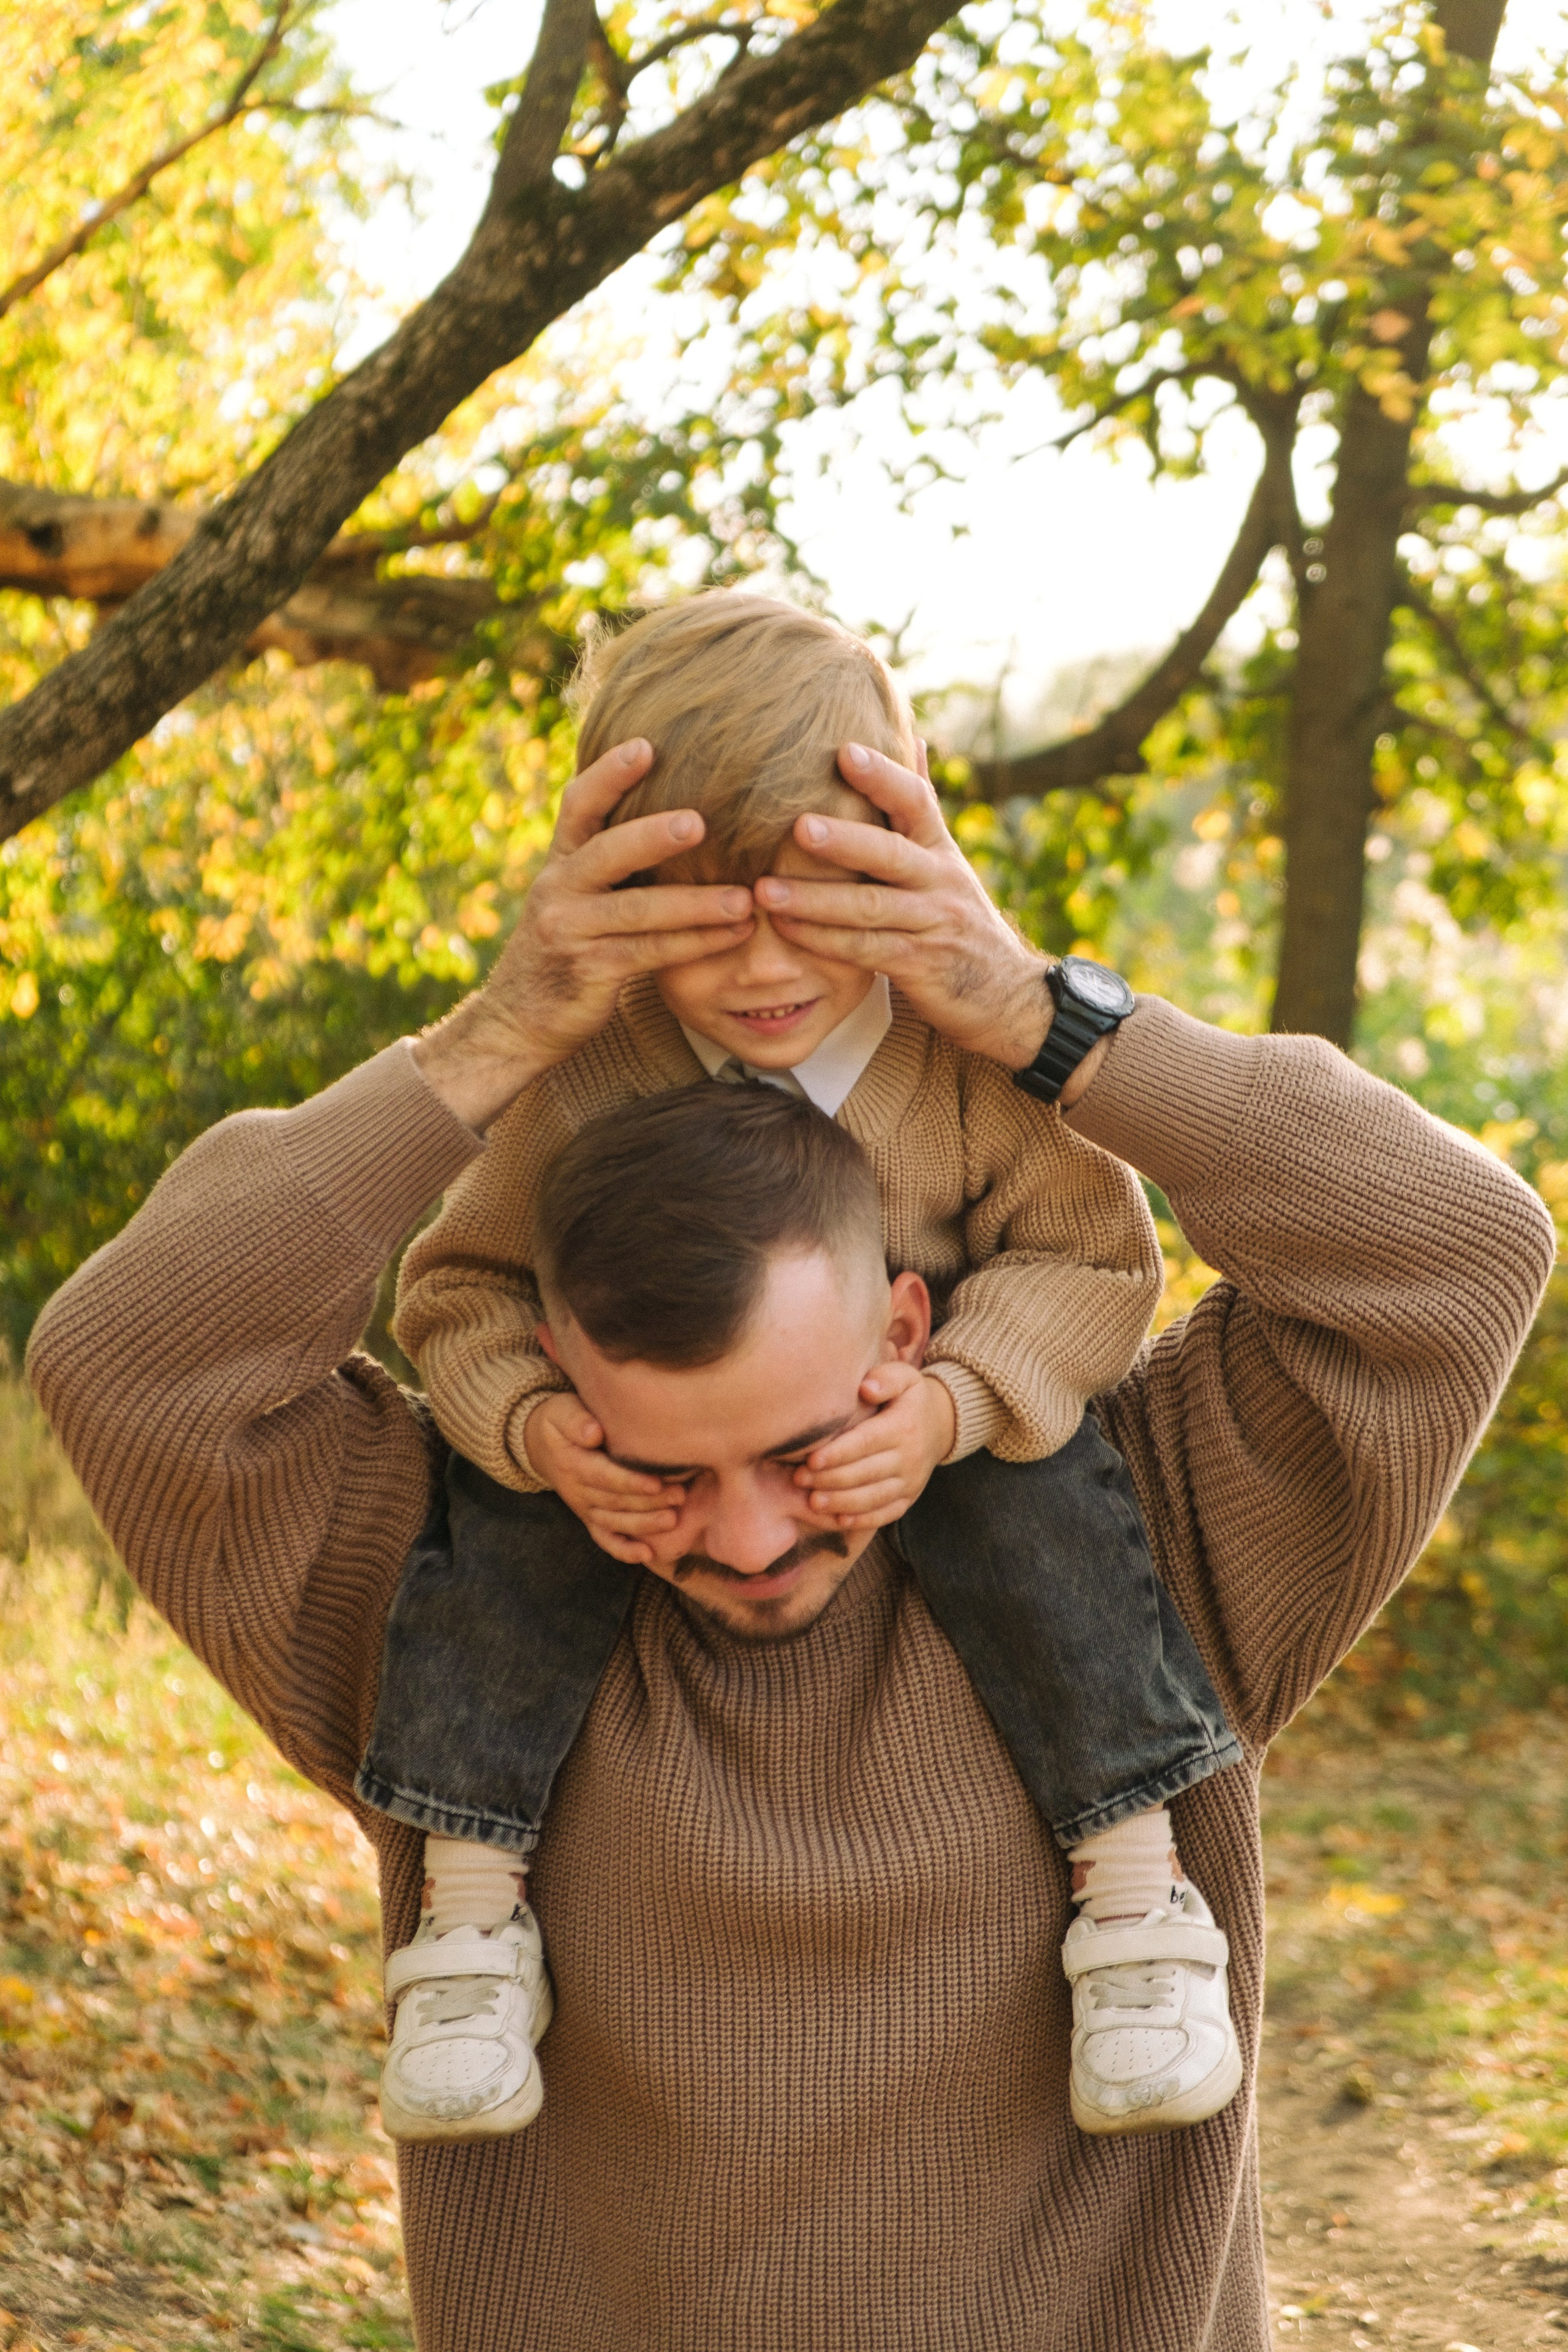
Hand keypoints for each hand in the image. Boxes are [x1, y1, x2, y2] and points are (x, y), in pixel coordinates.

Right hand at [413, 738, 754, 1129]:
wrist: (519, 1021)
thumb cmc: (567, 950)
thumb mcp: (577, 898)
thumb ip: (612, 864)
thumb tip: (682, 819)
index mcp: (560, 862)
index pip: (577, 806)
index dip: (608, 774)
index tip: (645, 745)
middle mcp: (558, 889)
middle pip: (607, 852)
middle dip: (653, 835)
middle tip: (701, 822)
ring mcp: (569, 931)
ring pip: (638, 911)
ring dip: (696, 904)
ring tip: (745, 899)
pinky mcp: (588, 972)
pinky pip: (650, 953)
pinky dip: (696, 943)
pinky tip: (735, 934)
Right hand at [525, 1389, 686, 1565]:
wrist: (540, 1443)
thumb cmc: (560, 1421)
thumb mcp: (562, 1411)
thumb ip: (576, 1420)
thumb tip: (594, 1433)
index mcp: (573, 1463)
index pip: (604, 1476)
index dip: (630, 1482)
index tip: (656, 1483)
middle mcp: (578, 1491)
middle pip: (615, 1501)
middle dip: (648, 1502)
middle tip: (679, 1497)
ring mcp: (584, 1508)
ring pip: (615, 1522)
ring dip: (643, 1525)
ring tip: (672, 1520)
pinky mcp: (590, 1518)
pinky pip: (605, 1539)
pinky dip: (623, 1550)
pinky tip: (646, 1556)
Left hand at [755, 743, 1109, 1099]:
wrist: (1005, 994)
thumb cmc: (958, 919)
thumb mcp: (945, 860)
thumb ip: (921, 806)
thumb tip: (914, 737)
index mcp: (940, 848)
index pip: (916, 800)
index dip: (883, 775)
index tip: (844, 751)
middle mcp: (941, 880)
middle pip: (890, 853)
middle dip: (844, 840)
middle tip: (797, 825)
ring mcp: (933, 923)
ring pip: (871, 907)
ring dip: (815, 900)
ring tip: (765, 890)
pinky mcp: (920, 965)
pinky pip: (866, 950)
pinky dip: (825, 941)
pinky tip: (787, 931)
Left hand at [792, 1362, 956, 1530]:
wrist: (941, 1425)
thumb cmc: (910, 1398)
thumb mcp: (905, 1377)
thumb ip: (886, 1378)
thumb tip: (866, 1389)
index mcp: (903, 1427)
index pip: (867, 1443)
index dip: (838, 1454)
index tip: (811, 1459)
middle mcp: (909, 1457)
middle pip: (865, 1473)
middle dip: (830, 1479)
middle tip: (799, 1479)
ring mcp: (910, 1482)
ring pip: (873, 1497)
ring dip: (841, 1503)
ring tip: (813, 1502)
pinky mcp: (908, 1498)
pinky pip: (886, 1514)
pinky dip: (863, 1520)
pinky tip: (839, 1521)